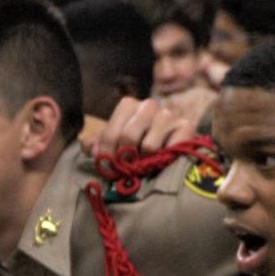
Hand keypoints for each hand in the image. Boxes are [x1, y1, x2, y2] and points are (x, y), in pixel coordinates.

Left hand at [83, 94, 202, 158]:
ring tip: (146, 164)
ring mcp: (169, 114)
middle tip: (126, 170)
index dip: (107, 153)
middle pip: (128, 137)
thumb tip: (87, 146)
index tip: (109, 167)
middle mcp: (149, 105)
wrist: (173, 144)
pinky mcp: (187, 127)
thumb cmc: (139, 144)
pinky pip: (171, 148)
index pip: (111, 132)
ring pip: (149, 145)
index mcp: (129, 105)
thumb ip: (97, 143)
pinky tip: (163, 160)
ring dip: (145, 161)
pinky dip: (165, 159)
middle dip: (125, 159)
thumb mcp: (115, 142)